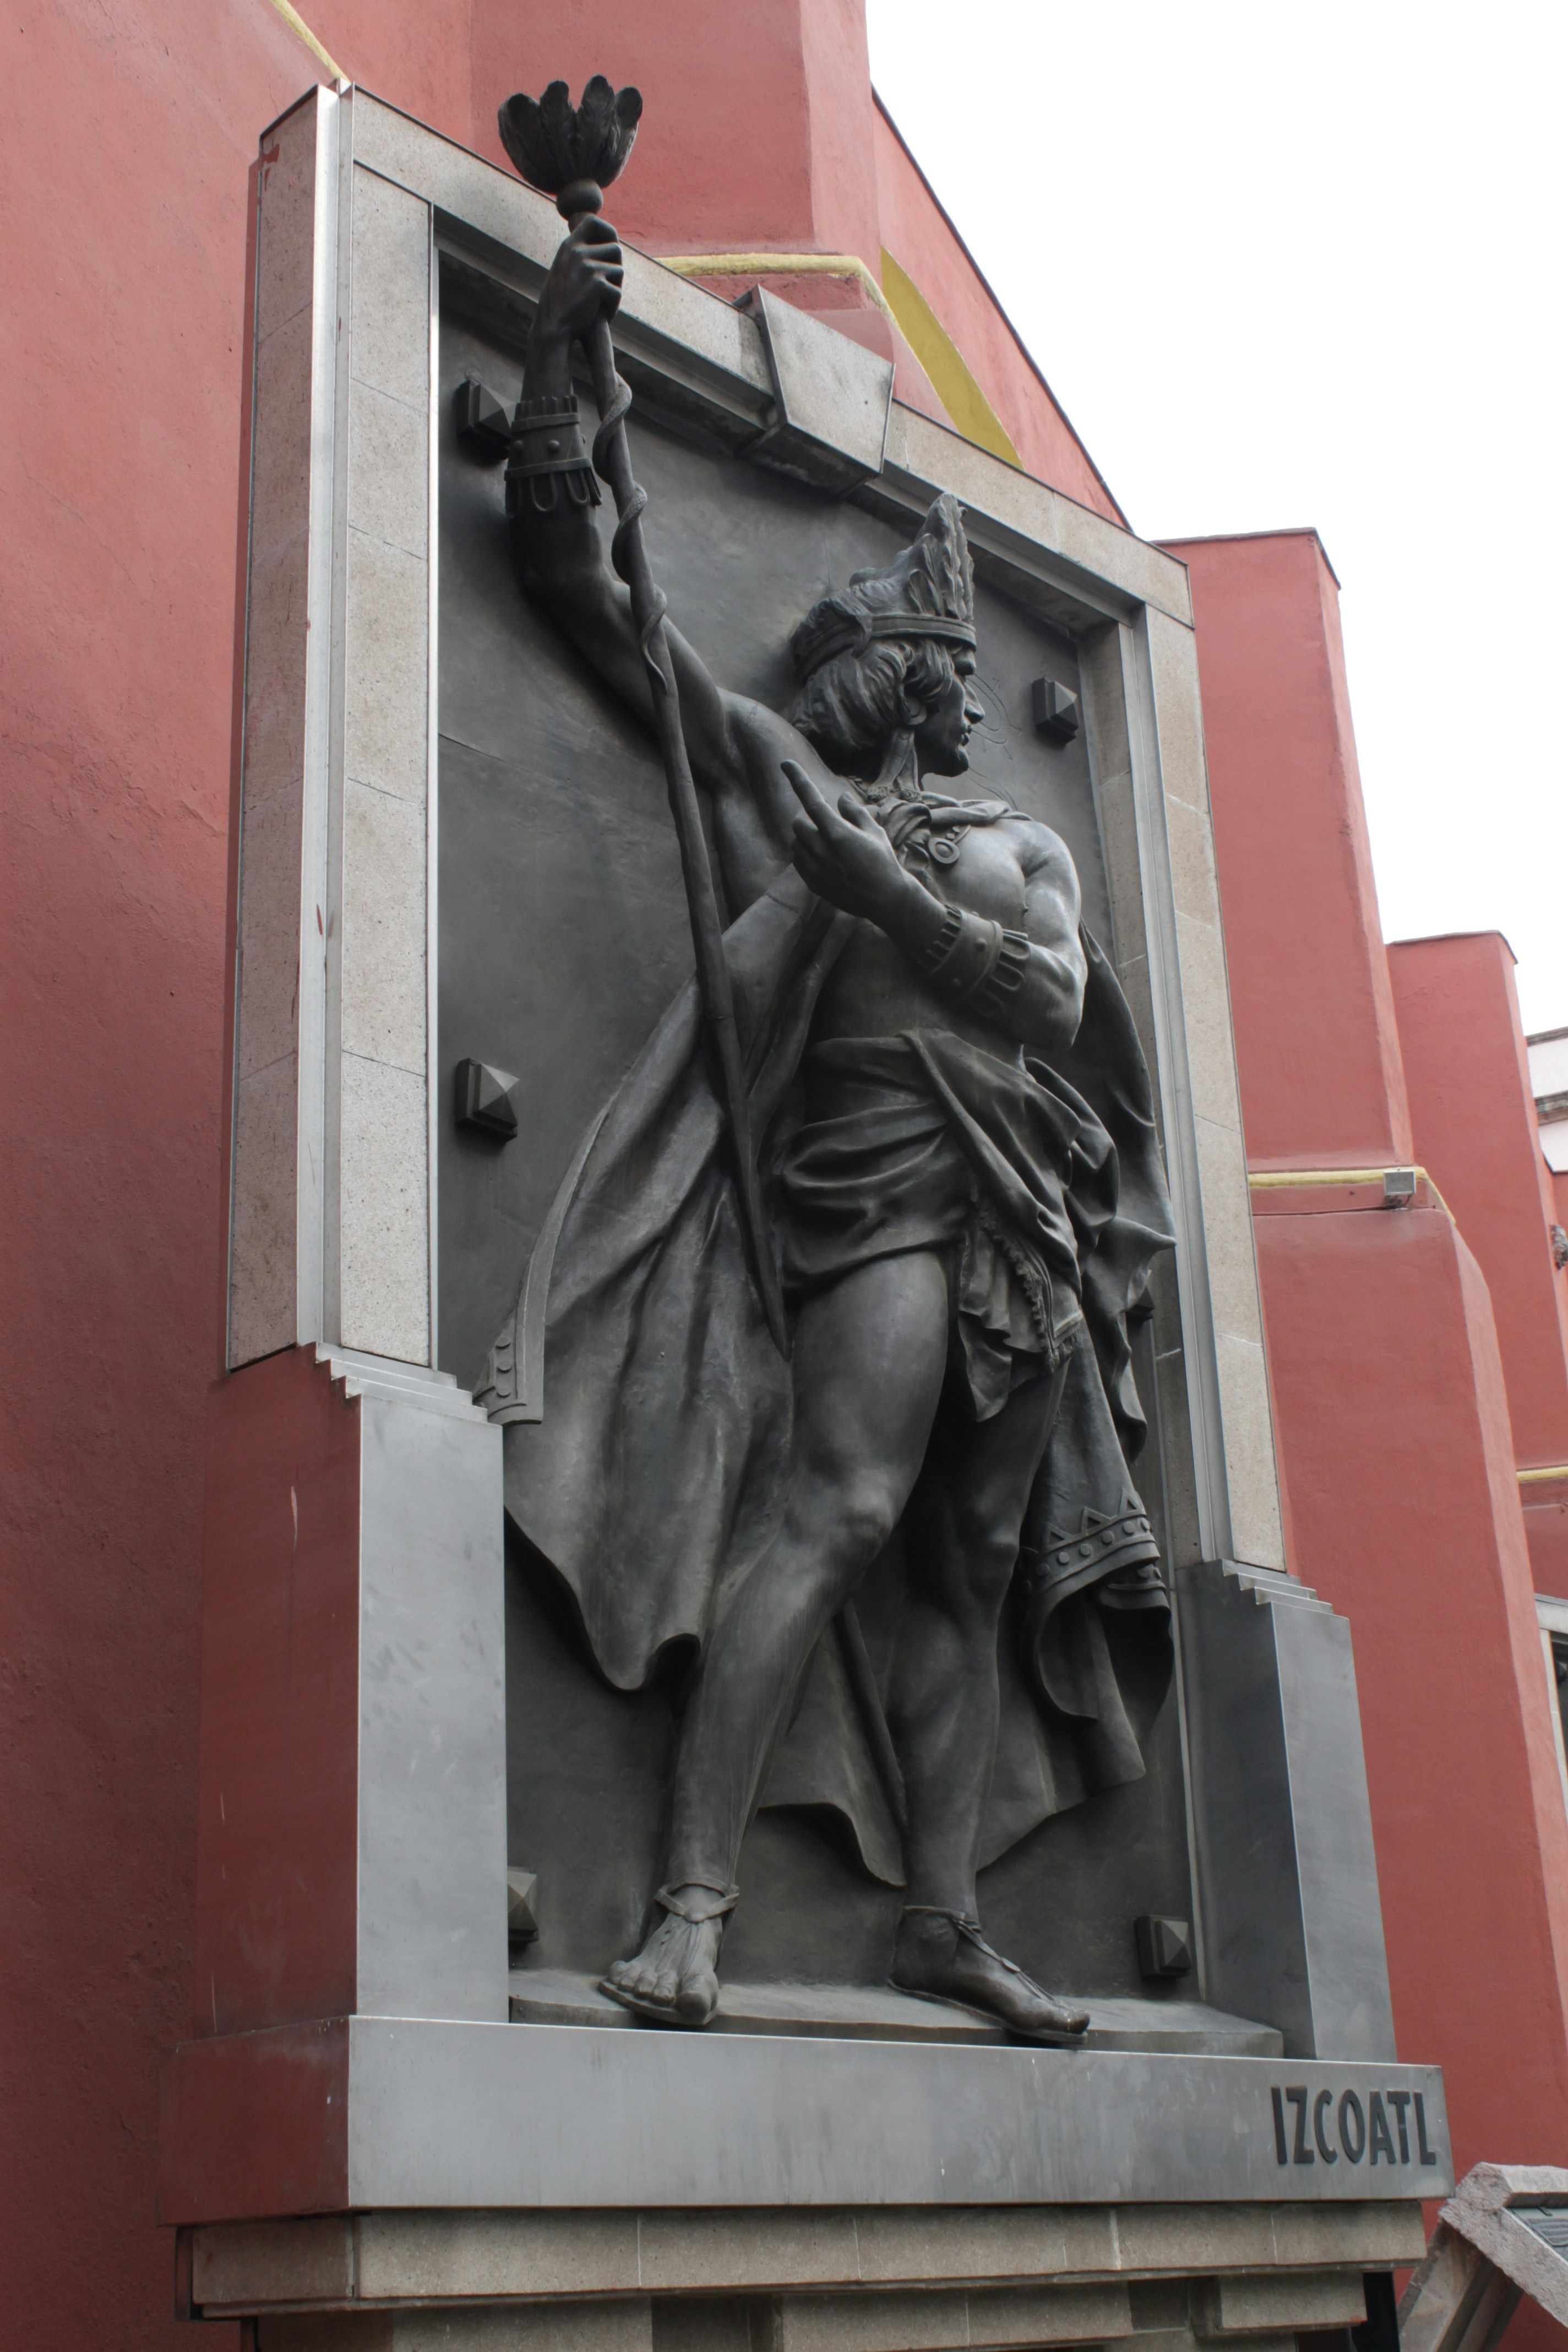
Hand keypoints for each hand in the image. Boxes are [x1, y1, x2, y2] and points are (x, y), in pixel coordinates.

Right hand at [534, 217, 623, 349]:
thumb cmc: (560, 304)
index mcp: (568, 246)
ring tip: (604, 302)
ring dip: (616, 288)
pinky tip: (603, 315)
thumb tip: (609, 247)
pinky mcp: (596, 284)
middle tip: (610, 286)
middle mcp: (577, 252)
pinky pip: (617, 292)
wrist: (552, 327)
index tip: (611, 246)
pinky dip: (613, 306)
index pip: (593, 222)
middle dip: (617, 269)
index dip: (608, 232)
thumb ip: (580, 258)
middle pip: (615, 248)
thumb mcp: (565, 272)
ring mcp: (586, 266)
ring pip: (619, 271)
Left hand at [784, 761, 928, 934]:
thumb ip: (854, 812)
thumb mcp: (874, 831)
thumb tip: (841, 797)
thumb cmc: (883, 861)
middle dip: (807, 818)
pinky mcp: (812, 883)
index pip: (811, 799)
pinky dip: (804, 854)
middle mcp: (821, 849)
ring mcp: (814, 868)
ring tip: (827, 843)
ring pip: (795, 842)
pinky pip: (798, 861)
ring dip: (805, 836)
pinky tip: (823, 858)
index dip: (797, 779)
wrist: (885, 899)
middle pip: (798, 822)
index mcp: (837, 832)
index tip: (785, 764)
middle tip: (825, 823)